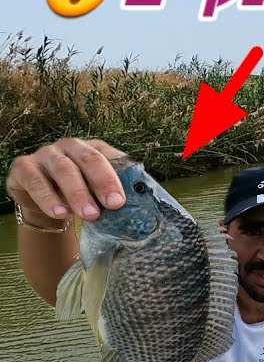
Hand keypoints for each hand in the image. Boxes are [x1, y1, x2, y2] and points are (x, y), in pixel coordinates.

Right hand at [5, 138, 127, 224]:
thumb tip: (141, 206)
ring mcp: (46, 154)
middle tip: (114, 205)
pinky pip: (37, 182)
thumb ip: (114, 193)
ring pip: (64, 170)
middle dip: (103, 182)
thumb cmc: (79, 193)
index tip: (125, 200)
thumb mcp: (97, 191)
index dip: (119, 177)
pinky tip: (59, 213)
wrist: (44, 202)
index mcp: (94, 148)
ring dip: (77, 193)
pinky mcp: (24, 167)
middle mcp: (71, 146)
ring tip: (89, 215)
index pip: (111, 158)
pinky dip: (48, 199)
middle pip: (89, 159)